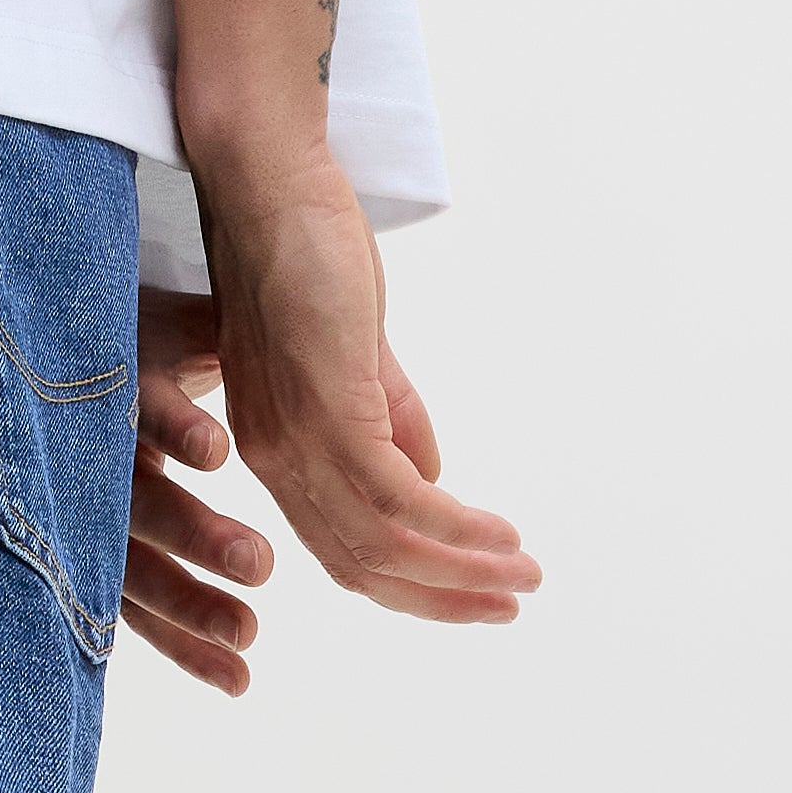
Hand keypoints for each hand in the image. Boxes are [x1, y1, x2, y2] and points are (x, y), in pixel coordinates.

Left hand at [123, 168, 539, 692]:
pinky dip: (453, 526)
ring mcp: (298, 438)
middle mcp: (278, 458)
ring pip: (383, 543)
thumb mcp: (357, 353)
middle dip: (442, 596)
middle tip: (510, 606)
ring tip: (522, 579)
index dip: (414, 581)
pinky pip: (396, 497)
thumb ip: (392, 416)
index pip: (344, 547)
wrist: (269, 186)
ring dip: (461, 569)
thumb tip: (433, 481)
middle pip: (362, 565)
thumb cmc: (307, 255)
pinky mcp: (327, 408)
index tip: (476, 594)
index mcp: (280, 449)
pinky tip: (498, 534)